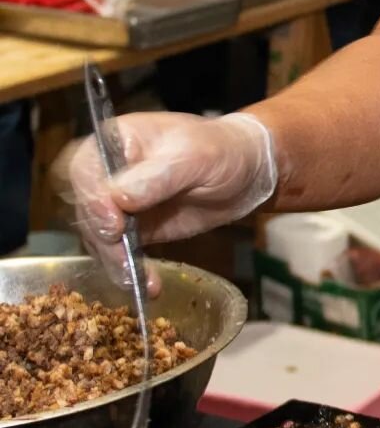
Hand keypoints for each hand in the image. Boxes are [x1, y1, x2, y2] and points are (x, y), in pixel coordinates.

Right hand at [58, 111, 278, 289]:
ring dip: (115, 261)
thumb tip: (118, 198)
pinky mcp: (133, 229)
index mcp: (117, 141)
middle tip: (125, 260)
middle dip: (103, 237)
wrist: (246, 172)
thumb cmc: (222, 150)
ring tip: (139, 280)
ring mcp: (118, 203)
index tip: (113, 223)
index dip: (93, 198)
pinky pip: (120, 252)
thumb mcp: (197, 157)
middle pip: (88, 208)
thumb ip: (158, 176)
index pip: (86, 169)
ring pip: (99, 236)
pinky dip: (131, 270)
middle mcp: (108, 172)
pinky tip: (148, 286)